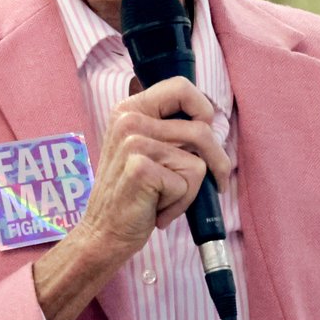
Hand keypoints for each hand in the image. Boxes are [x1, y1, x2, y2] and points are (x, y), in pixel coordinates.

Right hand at [76, 77, 231, 252]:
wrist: (104, 232)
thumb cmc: (135, 193)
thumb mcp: (146, 149)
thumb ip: (171, 129)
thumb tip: (213, 119)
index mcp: (130, 109)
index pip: (181, 87)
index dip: (203, 110)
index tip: (207, 135)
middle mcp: (129, 120)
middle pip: (201, 129)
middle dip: (215, 160)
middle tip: (211, 180)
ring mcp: (133, 143)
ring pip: (199, 161)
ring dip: (192, 188)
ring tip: (166, 197)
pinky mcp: (141, 168)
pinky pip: (189, 182)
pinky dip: (181, 203)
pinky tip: (157, 209)